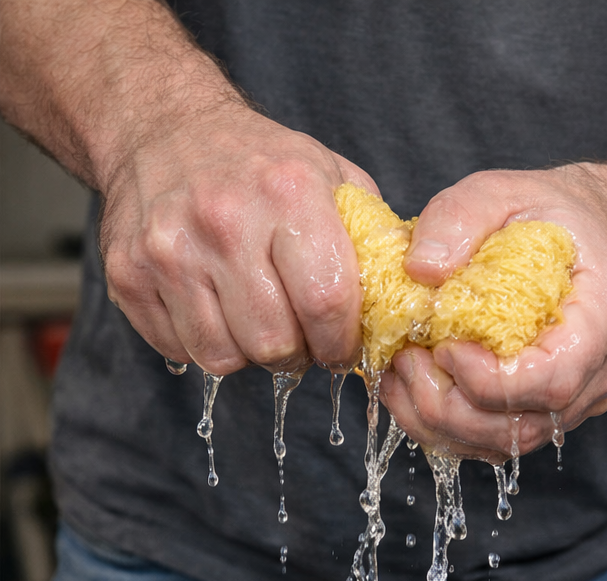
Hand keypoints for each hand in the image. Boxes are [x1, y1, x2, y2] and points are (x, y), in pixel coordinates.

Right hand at [98, 104, 374, 374]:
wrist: (163, 128)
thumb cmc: (261, 162)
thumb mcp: (332, 176)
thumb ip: (372, 236)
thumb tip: (409, 298)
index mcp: (288, 195)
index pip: (327, 301)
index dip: (341, 342)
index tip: (342, 346)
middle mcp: (224, 221)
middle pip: (274, 342)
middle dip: (298, 356)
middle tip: (302, 340)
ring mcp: (169, 249)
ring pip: (223, 356)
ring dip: (250, 354)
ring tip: (260, 323)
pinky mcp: (128, 273)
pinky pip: (179, 348)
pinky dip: (205, 344)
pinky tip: (218, 311)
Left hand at [380, 167, 606, 460]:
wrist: (581, 236)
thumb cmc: (542, 212)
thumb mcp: (499, 190)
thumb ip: (458, 218)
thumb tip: (420, 270)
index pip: (554, 378)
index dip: (488, 380)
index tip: (441, 346)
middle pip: (530, 424)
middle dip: (451, 407)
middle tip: (404, 361)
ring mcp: (586, 395)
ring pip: (512, 442)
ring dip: (442, 423)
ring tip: (401, 375)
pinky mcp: (557, 411)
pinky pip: (503, 440)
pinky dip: (450, 428)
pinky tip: (417, 390)